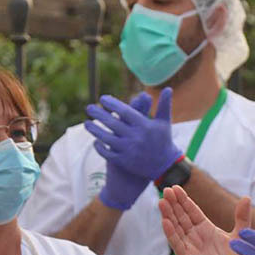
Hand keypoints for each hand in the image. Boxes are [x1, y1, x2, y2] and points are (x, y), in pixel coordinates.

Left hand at [86, 89, 181, 209]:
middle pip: (112, 124)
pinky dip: (100, 147)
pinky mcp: (124, 162)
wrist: (165, 167)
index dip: (112, 104)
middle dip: (99, 115)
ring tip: (86, 123)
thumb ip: (163, 105)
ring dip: (95, 130)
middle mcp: (135, 137)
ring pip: (106, 138)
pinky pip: (107, 153)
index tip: (103, 98)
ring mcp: (128, 150)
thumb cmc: (164, 141)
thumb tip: (168, 88)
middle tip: (89, 108)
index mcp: (144, 126)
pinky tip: (95, 141)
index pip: (125, 111)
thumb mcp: (164, 123)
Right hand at [159, 185, 249, 254]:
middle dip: (173, 204)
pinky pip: (177, 244)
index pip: (192, 211)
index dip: (184, 200)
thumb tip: (246, 197)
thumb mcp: (241, 234)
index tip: (175, 187)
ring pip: (176, 228)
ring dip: (168, 215)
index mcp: (206, 229)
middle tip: (166, 189)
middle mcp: (195, 237)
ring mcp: (190, 248)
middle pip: (181, 217)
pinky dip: (171, 233)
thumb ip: (241, 216)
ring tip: (162, 201)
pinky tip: (165, 221)